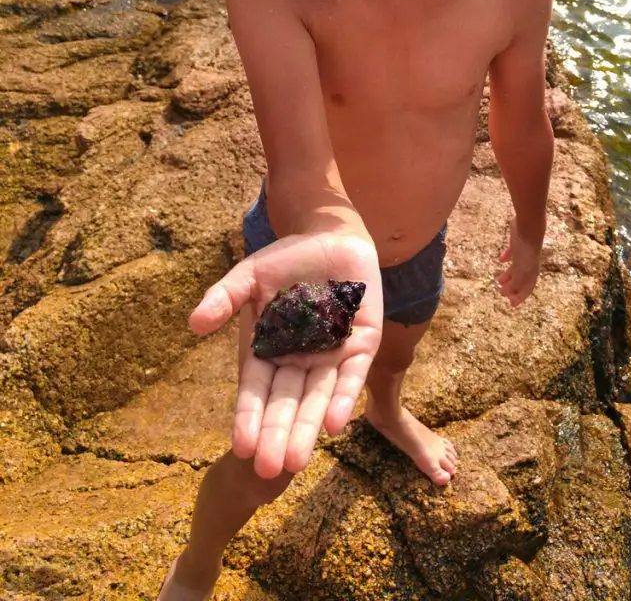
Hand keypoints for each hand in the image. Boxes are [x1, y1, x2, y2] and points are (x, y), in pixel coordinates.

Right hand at [188, 231, 382, 477]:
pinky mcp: (362, 344)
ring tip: (296, 460)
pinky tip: (336, 423)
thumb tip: (194, 324)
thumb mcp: (250, 276)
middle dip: (277, 434)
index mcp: (269, 351)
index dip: (249, 418)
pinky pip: (352, 375)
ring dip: (308, 428)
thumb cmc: (288, 259)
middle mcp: (299, 361)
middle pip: (287, 403)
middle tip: (268, 469)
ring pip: (318, 398)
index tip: (241, 446)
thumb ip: (224, 298)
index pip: (256, 391)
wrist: (332, 235)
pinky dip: (344, 398)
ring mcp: (331, 355)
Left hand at [497, 234, 541, 307]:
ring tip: (499, 281)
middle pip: (520, 279)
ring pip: (515, 267)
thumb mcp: (520, 270)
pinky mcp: (517, 242)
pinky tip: (500, 260)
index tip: (512, 304)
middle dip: (512, 288)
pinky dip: (506, 257)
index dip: (520, 297)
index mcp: (531, 272)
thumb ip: (515, 283)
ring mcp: (523, 252)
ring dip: (508, 275)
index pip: (527, 288)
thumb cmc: (526, 250)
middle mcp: (529, 263)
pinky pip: (511, 253)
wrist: (528, 228)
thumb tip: (510, 295)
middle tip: (502, 294)